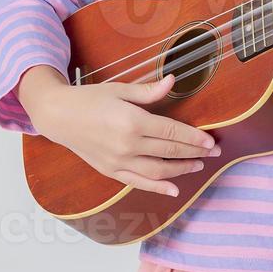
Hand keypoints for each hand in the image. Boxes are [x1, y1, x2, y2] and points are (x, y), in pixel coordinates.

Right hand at [33, 72, 220, 196]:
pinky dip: (158, 188)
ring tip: (198, 165)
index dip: (194, 137)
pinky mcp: (110, 171)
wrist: (59, 116)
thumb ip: (148, 91)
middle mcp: (127, 145)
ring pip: (158, 171)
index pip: (172, 131)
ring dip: (181, 169)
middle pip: (169, 151)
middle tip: (214, 152)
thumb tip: (172, 82)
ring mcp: (119, 161)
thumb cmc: (90, 98)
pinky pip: (139, 183)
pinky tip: (173, 189)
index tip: (211, 141)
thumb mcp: (119, 89)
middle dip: (195, 152)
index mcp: (132, 121)